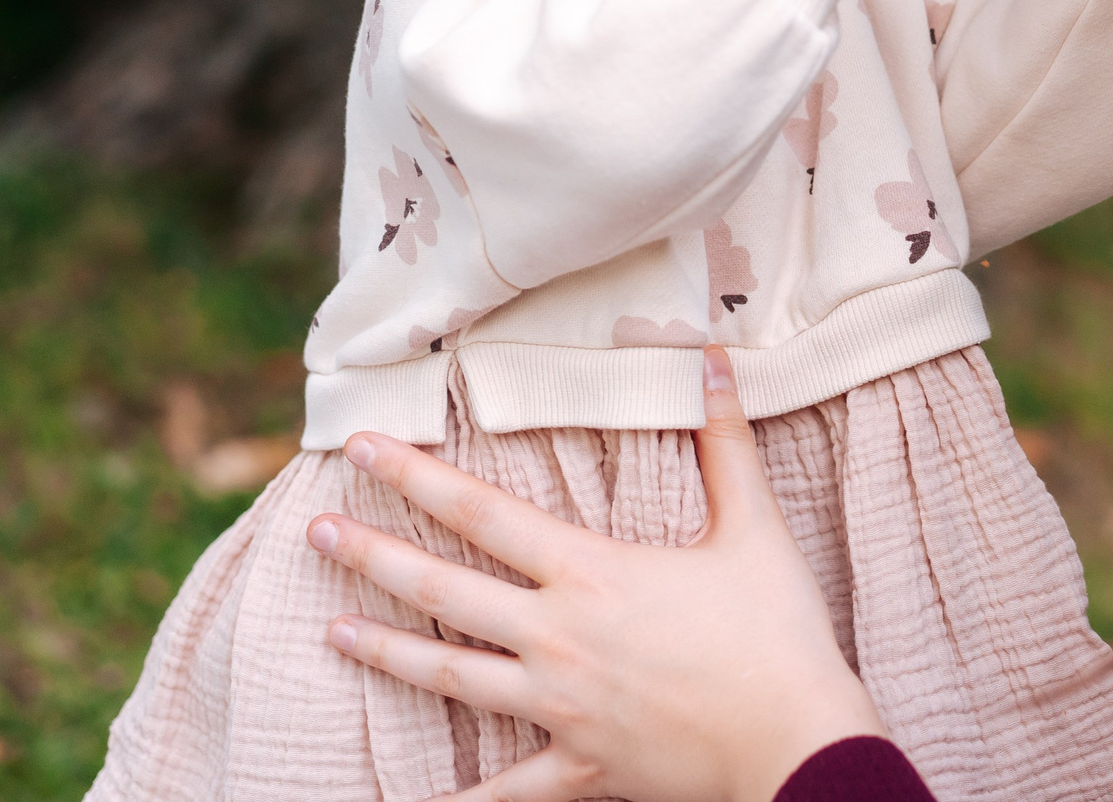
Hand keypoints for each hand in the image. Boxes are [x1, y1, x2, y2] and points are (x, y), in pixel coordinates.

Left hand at [307, 350, 886, 801]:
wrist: (797, 741)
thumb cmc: (778, 632)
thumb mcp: (755, 527)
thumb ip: (723, 440)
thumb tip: (710, 356)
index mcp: (591, 573)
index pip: (482, 513)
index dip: (416, 476)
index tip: (360, 447)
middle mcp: (558, 636)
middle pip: (445, 588)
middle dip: (373, 556)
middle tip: (315, 531)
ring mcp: (559, 706)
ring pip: (451, 676)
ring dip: (387, 651)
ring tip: (332, 631)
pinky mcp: (578, 766)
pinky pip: (502, 790)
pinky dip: (458, 799)